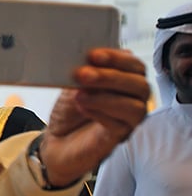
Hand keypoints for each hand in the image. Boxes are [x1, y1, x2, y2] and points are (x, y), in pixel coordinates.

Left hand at [40, 48, 149, 186]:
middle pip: (139, 85)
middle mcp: (132, 99)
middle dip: (110, 77)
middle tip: (83, 74)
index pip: (134, 65)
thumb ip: (82, 73)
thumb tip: (82, 61)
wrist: (56, 140)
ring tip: (79, 95)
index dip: (116, 58)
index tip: (93, 55)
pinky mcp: (119, 137)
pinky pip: (122, 126)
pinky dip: (101, 114)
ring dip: (105, 98)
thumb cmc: (69, 111)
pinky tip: (83, 108)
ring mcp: (128, 119)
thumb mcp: (72, 86)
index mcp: (124, 80)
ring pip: (135, 107)